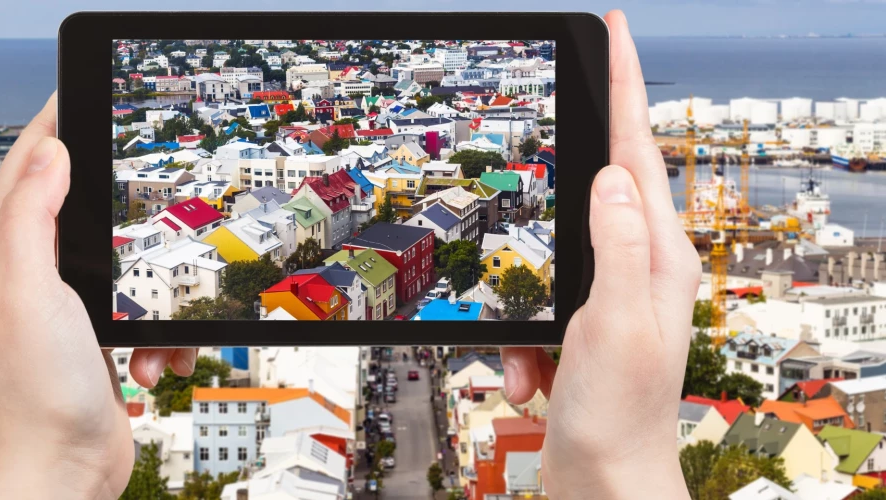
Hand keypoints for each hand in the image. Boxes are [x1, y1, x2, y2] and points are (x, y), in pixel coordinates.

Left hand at [0, 92, 197, 498]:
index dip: (59, 123)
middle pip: (86, 203)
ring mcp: (69, 299)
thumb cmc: (41, 389)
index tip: (93, 94)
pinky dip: (160, 334)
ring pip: (130, 257)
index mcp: (3, 247)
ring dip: (154, 293)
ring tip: (145, 333)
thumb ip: (34, 215)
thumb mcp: (34, 290)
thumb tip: (52, 151)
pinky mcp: (102, 328)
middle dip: (128, 214)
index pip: (29, 161)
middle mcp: (32, 267)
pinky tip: (150, 363)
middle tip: (155, 210)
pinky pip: (148, 306)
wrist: (69, 464)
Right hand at [500, 11, 700, 499]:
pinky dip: (518, 346)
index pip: (638, 153)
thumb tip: (611, 175)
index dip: (626, 87)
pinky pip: (530, 310)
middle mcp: (639, 268)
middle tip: (555, 121)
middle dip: (566, 171)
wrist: (605, 482)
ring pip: (547, 257)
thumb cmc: (621, 415)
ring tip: (531, 367)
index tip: (614, 32)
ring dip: (524, 313)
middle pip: (596, 189)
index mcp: (657, 257)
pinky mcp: (577, 325)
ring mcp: (608, 296)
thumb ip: (616, 245)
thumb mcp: (614, 323)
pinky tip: (528, 382)